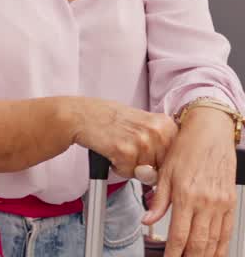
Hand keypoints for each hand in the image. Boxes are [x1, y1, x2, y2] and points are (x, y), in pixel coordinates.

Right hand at [70, 97, 176, 177]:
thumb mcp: (141, 124)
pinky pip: (127, 173)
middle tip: (130, 149)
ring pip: (145, 173)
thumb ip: (158, 147)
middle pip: (162, 167)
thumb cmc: (108, 119)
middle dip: (146, 165)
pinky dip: (117, 168)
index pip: (176, 157)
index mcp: (165, 123)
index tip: (149, 155)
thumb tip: (159, 177)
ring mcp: (142, 141)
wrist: (80, 115)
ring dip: (130, 167)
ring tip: (118, 147)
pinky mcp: (126, 151)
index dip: (161, 161)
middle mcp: (157, 131)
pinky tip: (111, 151)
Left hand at [143, 108, 236, 256]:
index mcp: (186, 195)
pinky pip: (227, 230)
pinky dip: (221, 246)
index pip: (179, 235)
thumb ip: (158, 201)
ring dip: (205, 255)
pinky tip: (215, 253)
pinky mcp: (230, 202)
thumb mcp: (164, 172)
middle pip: (198, 243)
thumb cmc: (186, 148)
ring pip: (214, 240)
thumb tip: (147, 220)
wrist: (210, 133)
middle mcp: (206, 202)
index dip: (173, 253)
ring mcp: (221, 204)